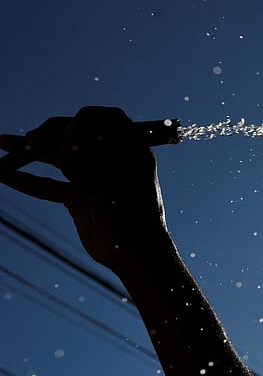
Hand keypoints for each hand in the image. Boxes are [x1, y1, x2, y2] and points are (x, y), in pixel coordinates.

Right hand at [0, 106, 169, 270]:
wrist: (137, 256)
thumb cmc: (135, 220)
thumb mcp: (110, 190)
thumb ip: (84, 168)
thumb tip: (62, 148)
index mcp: (131, 150)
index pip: (109, 120)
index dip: (87, 119)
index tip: (72, 131)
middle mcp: (111, 160)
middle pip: (76, 137)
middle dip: (51, 134)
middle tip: (31, 139)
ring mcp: (93, 177)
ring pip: (58, 158)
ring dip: (30, 152)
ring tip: (3, 142)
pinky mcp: (78, 197)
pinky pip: (50, 185)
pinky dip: (28, 181)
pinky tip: (5, 175)